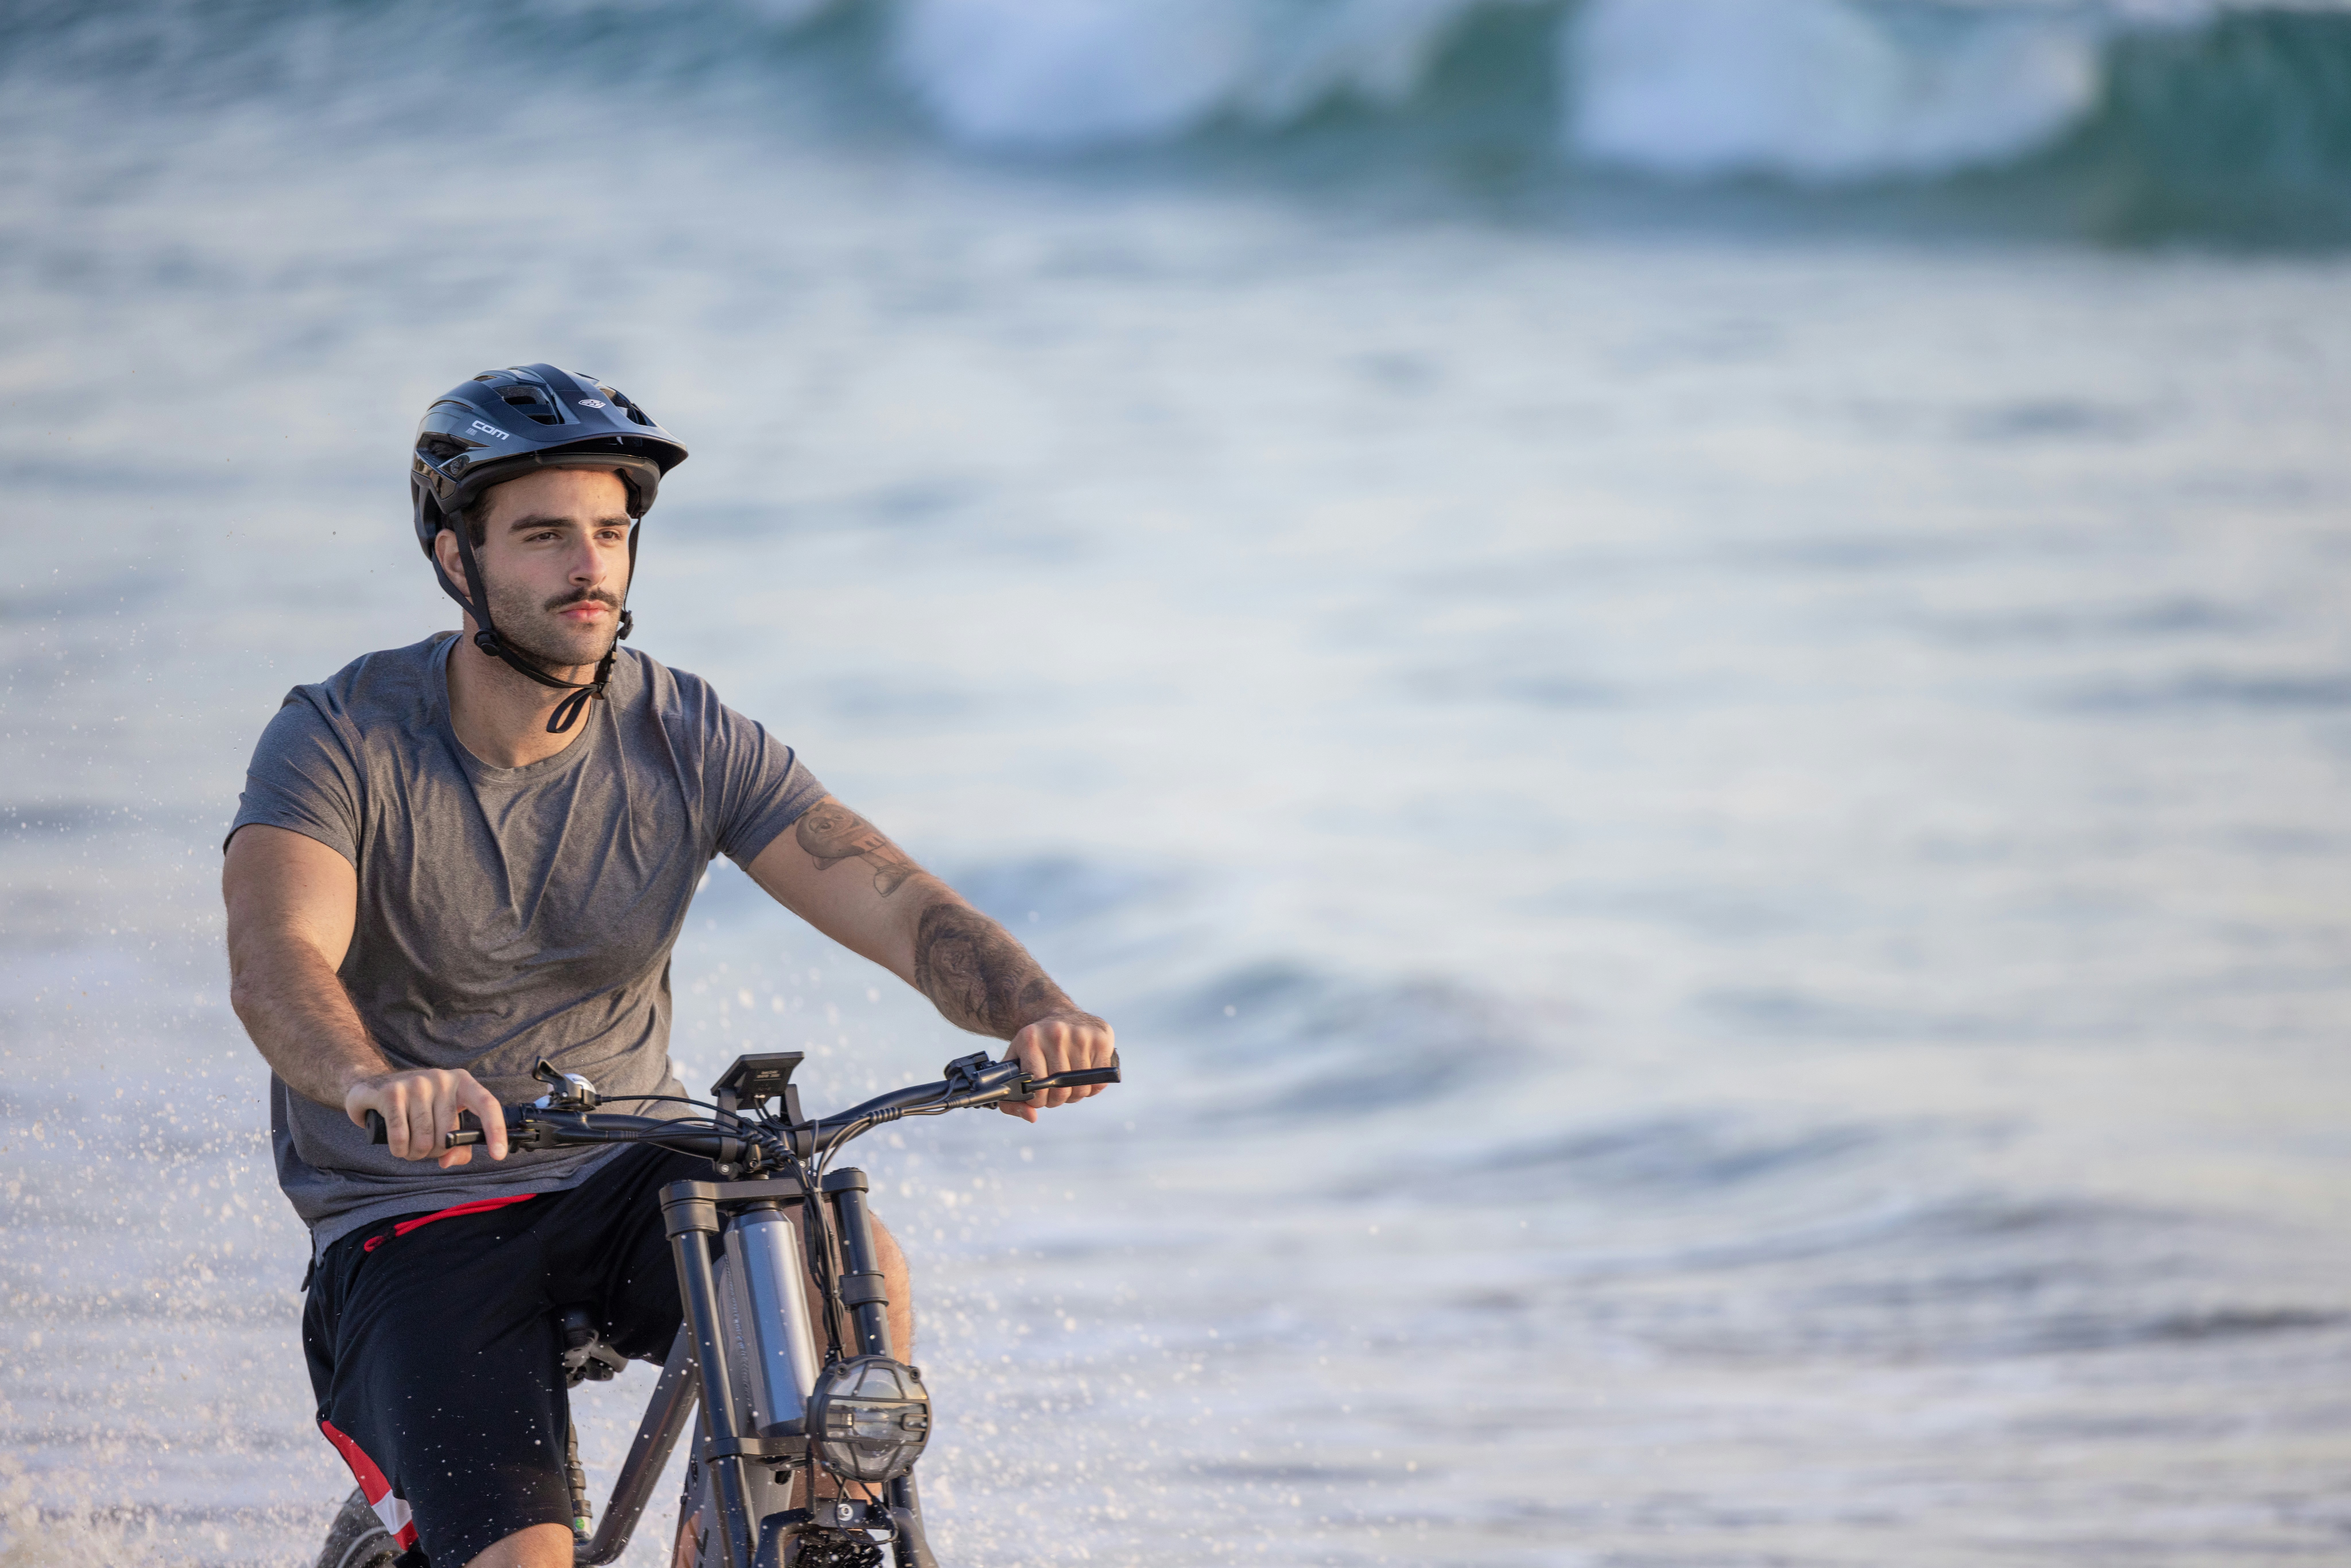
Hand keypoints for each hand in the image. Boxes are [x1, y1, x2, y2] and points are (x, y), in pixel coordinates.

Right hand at [346, 1067, 508, 1167]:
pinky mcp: (391, 1093)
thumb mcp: (442, 1120)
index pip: (487, 1104)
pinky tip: (397, 1145)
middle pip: (448, 1135)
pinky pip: (401, 1137)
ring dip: (415, 1153)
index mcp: (462, 1083)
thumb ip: (457, 1145)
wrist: (375, 1085)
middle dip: (434, 1152)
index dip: (496, 1130)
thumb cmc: (417, 1107)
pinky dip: (399, 1150)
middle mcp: (441, 1079)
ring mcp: (416, 1084)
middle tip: (423, 1147)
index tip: (499, 1154)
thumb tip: (448, 1161)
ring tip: (409, 1146)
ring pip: (424, 1140)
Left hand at [999, 1011, 1115, 1123]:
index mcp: (1030, 1039)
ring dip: (1075, 1094)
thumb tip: (1032, 1117)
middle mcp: (1056, 1034)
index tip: (1039, 1097)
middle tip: (1055, 1093)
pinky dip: (1093, 1087)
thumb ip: (1011, 1098)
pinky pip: (1100, 1081)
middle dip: (1057, 1099)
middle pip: (1061, 1090)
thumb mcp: (1016, 1064)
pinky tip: (1084, 1076)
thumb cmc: (1036, 1046)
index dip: (1038, 1100)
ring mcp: (1081, 1035)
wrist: (1060, 1015)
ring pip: (1082, 1088)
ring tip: (1068, 1084)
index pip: (1037, 1086)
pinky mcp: (1101, 1039)